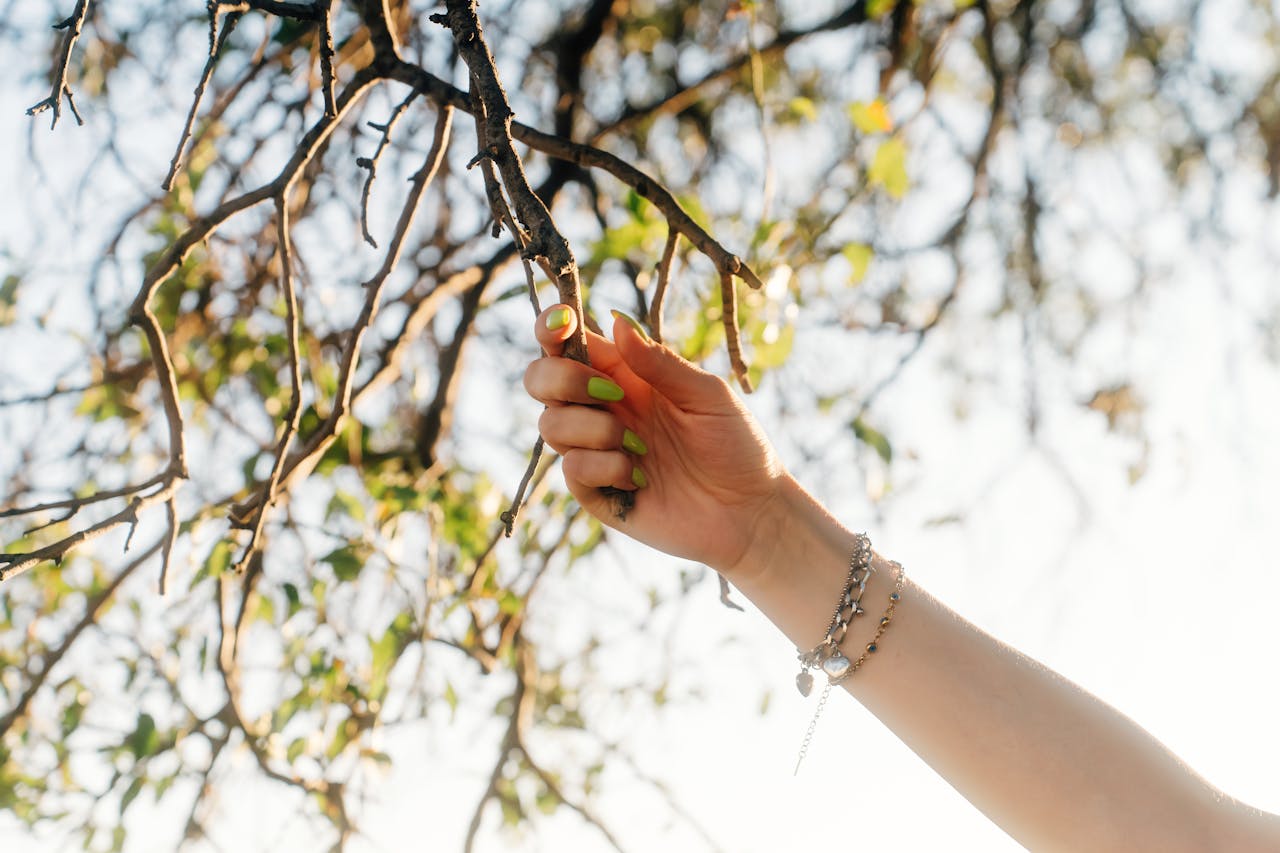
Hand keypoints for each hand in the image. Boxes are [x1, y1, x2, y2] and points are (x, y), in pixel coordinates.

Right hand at [523, 305, 787, 577]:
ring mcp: (596, 452)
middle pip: (541, 380)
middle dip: (562, 379)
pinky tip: (640, 479)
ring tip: (641, 447)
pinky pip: (571, 469)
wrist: (751, 512)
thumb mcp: (706, 395)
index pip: (572, 344)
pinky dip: (605, 467)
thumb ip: (660, 362)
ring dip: (594, 429)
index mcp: (626, 376)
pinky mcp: (597, 492)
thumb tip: (617, 320)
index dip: (553, 327)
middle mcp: (603, 410)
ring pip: (550, 425)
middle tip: (611, 393)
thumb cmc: (737, 446)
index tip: (562, 323)